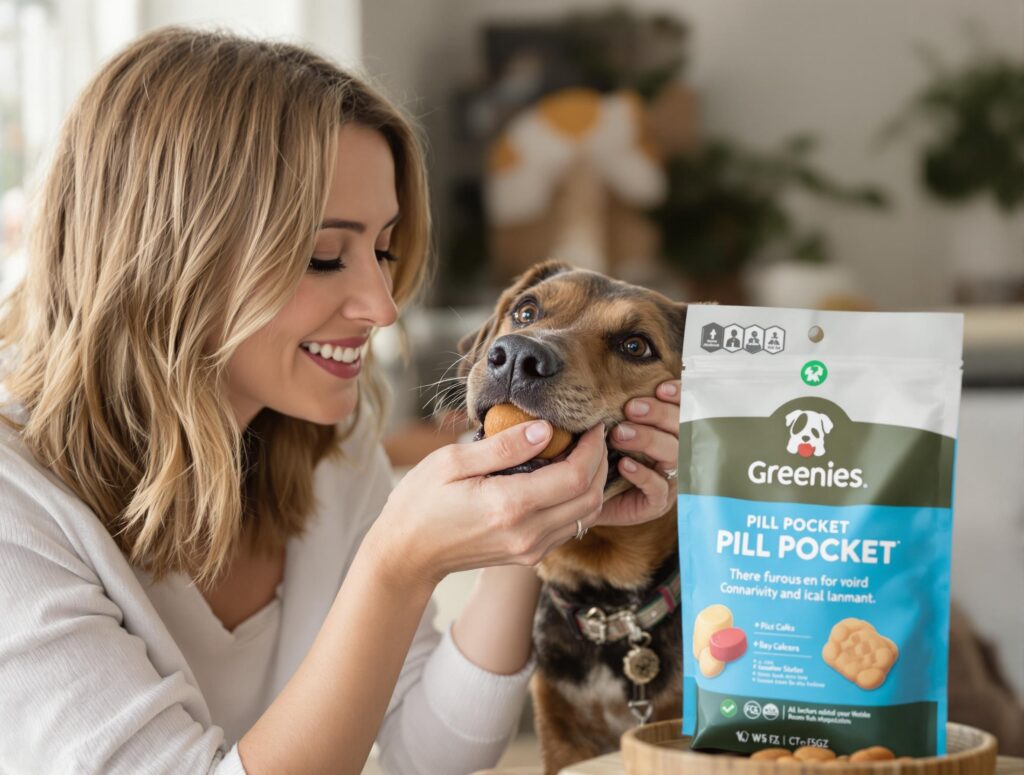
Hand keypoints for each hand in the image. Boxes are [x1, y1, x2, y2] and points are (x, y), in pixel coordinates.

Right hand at [368, 420, 607, 590]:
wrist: (407, 554)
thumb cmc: (421, 501)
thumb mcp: (453, 461)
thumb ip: (503, 446)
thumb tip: (545, 429)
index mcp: (510, 506)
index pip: (576, 476)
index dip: (593, 448)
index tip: (592, 424)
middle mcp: (528, 533)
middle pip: (591, 497)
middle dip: (601, 462)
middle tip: (593, 435)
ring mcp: (531, 549)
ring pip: (586, 515)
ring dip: (593, 482)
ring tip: (583, 452)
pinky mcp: (530, 555)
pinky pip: (570, 526)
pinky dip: (579, 500)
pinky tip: (566, 477)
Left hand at [599, 379, 680, 527]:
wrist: (590, 496)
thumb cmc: (606, 456)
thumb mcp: (615, 429)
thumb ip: (623, 411)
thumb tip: (613, 386)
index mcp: (672, 433)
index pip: (687, 410)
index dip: (680, 398)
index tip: (662, 388)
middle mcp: (677, 455)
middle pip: (683, 430)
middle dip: (659, 415)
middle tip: (631, 408)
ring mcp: (670, 480)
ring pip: (673, 456)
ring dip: (648, 440)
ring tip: (620, 434)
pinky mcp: (657, 503)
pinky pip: (657, 488)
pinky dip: (642, 474)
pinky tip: (624, 465)